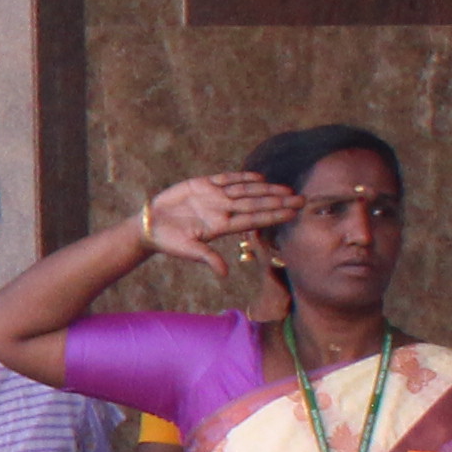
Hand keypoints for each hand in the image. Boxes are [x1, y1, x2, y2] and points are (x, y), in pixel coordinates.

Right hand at [142, 174, 296, 269]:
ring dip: (266, 189)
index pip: (254, 219)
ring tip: (286, 189)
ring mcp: (214, 197)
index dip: (274, 215)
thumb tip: (224, 274)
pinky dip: (242, 177)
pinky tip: (258, 177)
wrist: (149, 226)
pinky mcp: (203, 185)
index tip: (293, 213)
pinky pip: (226, 179)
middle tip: (302, 199)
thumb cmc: (167, 241)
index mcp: (221, 225)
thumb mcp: (187, 250)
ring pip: (245, 191)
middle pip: (256, 204)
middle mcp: (222, 210)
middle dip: (278, 201)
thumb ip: (207, 258)